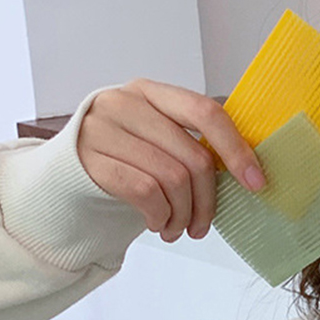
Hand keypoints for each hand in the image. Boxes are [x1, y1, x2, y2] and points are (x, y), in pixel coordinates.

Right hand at [77, 78, 265, 242]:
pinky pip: (145, 192)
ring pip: (172, 179)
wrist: (64, 172)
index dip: (236, 150)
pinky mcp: (88, 160)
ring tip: (178, 228)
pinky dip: (160, 216)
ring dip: (183, 214)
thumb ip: (192, 142)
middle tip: (203, 225)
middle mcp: (125, 103)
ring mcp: (103, 130)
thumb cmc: (123, 156)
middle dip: (208, 200)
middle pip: (193, 157)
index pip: (206, 113)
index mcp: (152, 92)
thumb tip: (247, 174)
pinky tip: (159, 224)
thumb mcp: (156, 136)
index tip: (256, 182)